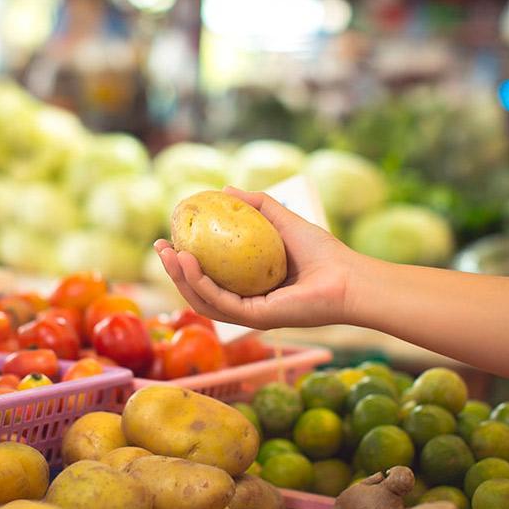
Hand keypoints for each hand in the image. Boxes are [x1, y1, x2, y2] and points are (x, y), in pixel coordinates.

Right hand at [155, 187, 355, 329]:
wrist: (348, 277)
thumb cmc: (324, 252)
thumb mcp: (283, 219)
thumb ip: (257, 205)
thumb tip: (224, 190)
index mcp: (250, 286)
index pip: (210, 277)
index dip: (186, 260)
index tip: (171, 236)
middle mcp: (247, 303)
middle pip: (199, 291)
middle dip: (174, 272)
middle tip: (160, 246)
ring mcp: (250, 314)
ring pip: (203, 301)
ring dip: (180, 279)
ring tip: (168, 253)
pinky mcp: (256, 319)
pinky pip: (220, 301)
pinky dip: (200, 283)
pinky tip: (189, 261)